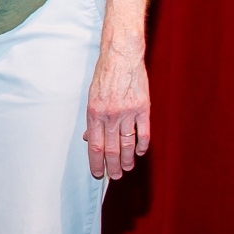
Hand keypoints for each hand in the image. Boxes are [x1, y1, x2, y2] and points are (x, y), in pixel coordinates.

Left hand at [85, 41, 149, 179]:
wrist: (121, 57)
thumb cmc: (104, 76)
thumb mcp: (91, 97)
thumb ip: (92, 120)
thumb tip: (89, 139)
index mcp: (94, 113)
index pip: (95, 146)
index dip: (96, 163)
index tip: (97, 173)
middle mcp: (110, 115)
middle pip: (111, 148)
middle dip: (112, 166)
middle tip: (115, 176)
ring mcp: (128, 112)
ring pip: (127, 144)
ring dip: (126, 159)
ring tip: (126, 169)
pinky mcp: (143, 108)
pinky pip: (143, 132)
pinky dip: (142, 145)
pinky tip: (139, 153)